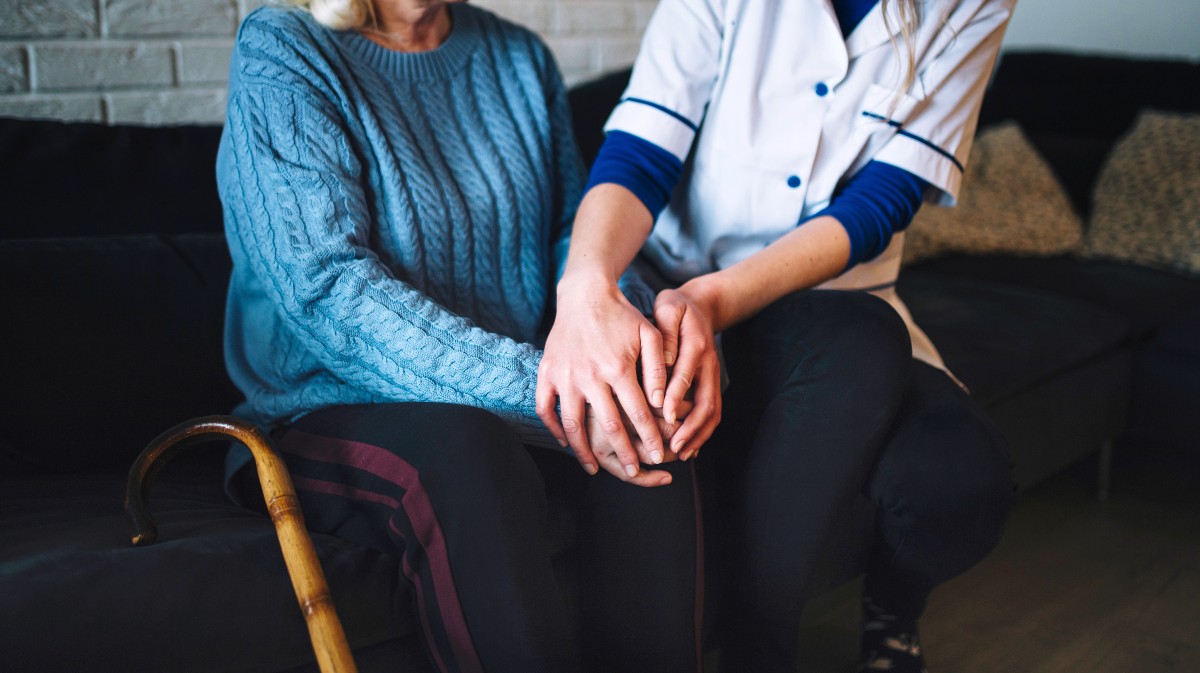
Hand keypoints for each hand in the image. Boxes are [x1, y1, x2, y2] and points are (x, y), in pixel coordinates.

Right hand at [537, 277, 669, 477]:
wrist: (584, 295)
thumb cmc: (623, 316)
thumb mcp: (650, 336)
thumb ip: (657, 370)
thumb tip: (662, 405)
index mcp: (617, 367)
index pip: (638, 414)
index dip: (649, 439)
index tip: (657, 457)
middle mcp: (589, 376)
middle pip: (609, 426)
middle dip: (623, 454)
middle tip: (633, 472)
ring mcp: (565, 376)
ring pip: (573, 425)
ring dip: (584, 451)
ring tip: (594, 468)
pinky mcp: (547, 373)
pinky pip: (545, 409)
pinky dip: (554, 429)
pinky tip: (567, 443)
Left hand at [653, 283, 722, 460]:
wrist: (701, 305)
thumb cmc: (677, 308)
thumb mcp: (668, 308)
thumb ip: (665, 333)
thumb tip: (663, 363)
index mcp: (697, 345)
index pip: (686, 375)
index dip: (675, 397)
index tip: (662, 417)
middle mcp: (710, 364)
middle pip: (706, 401)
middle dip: (690, 427)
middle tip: (672, 447)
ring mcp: (714, 376)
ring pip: (713, 411)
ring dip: (698, 435)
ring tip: (681, 454)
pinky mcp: (712, 384)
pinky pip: (713, 412)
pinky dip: (703, 432)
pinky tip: (690, 448)